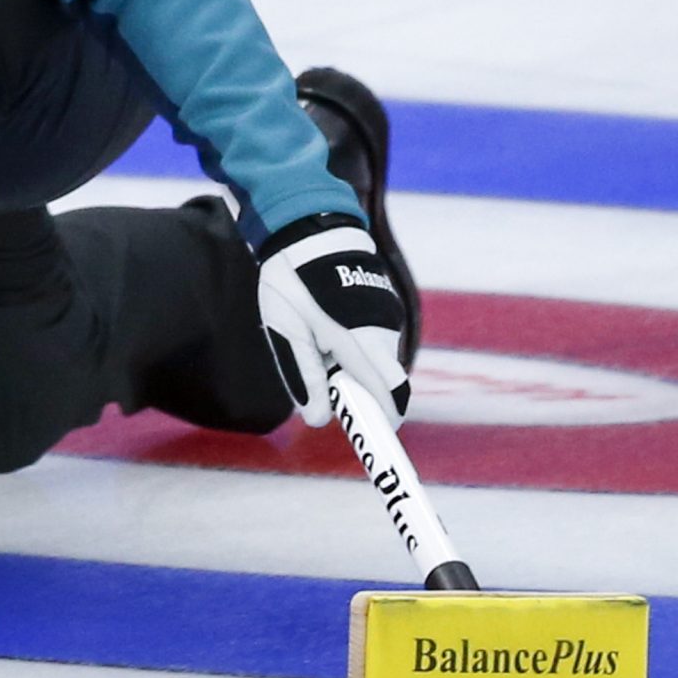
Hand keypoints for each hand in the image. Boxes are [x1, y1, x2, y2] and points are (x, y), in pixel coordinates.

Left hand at [257, 213, 410, 429]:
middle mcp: (382, 330)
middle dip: (357, 392)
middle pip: (380, 382)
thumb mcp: (291, 333)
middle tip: (325, 384)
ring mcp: (386, 316)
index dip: (384, 424)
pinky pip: (375, 339)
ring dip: (353, 365)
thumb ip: (307, 376)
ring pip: (376, 360)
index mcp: (358, 341)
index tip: (377, 446)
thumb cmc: (292, 284)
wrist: (305, 230)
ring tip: (318, 338)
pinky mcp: (384, 305)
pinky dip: (356, 346)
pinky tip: (328, 325)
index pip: (387, 397)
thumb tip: (321, 419)